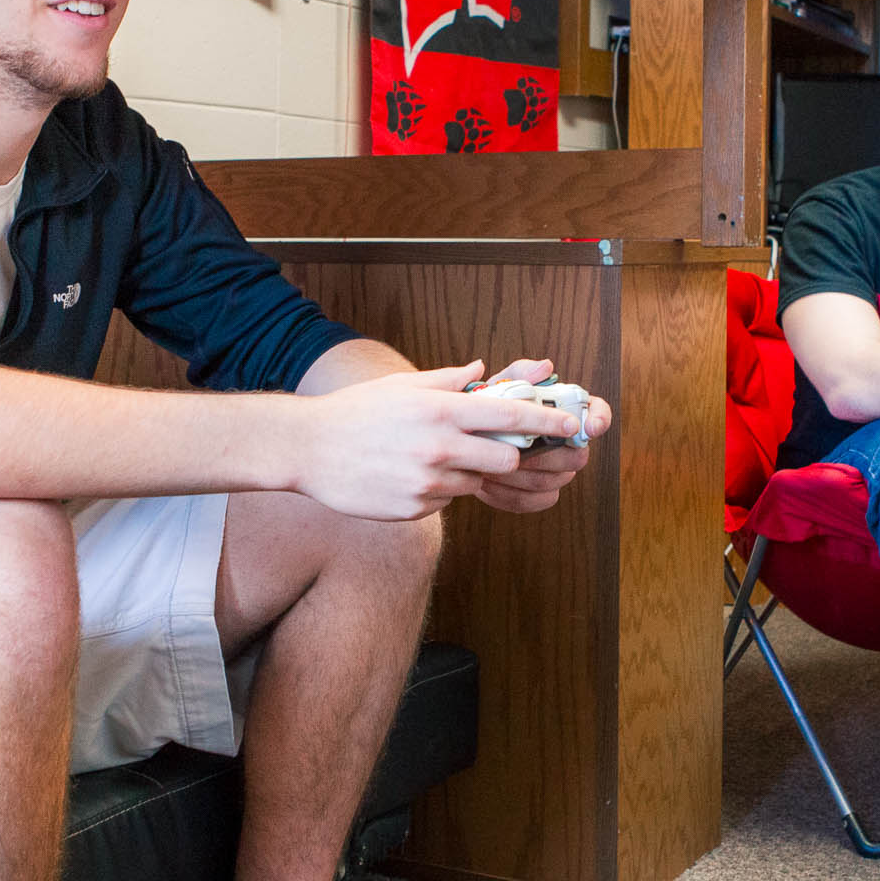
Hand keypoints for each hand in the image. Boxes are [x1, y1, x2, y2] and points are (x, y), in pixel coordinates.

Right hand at [292, 361, 581, 519]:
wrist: (309, 450)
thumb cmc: (357, 412)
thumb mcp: (404, 386)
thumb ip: (450, 381)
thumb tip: (484, 371)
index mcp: (442, 411)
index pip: (512, 417)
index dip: (548, 422)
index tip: (570, 425)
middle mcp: (441, 448)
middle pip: (506, 460)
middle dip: (504, 455)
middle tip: (485, 445)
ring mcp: (428, 483)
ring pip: (474, 482)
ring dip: (464, 472)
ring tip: (426, 457)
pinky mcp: (415, 509)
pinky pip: (444, 501)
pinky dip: (436, 490)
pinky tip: (405, 474)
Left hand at [469, 358, 613, 512]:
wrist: (462, 443)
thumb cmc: (485, 411)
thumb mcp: (496, 387)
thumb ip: (519, 375)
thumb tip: (545, 367)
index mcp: (563, 412)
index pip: (597, 412)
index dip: (599, 419)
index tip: (589, 427)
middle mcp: (566, 443)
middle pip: (577, 456)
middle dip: (547, 455)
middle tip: (519, 451)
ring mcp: (555, 471)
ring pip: (555, 480)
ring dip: (524, 475)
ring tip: (494, 467)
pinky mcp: (538, 494)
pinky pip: (536, 500)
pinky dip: (512, 494)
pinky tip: (490, 484)